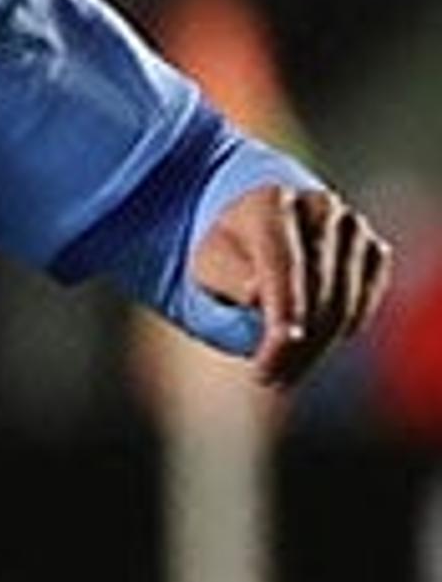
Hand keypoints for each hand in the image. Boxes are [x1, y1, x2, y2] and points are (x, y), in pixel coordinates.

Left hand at [190, 180, 391, 389]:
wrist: (262, 225)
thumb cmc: (228, 252)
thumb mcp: (207, 263)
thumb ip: (227, 276)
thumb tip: (256, 295)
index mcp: (270, 203)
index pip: (281, 264)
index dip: (282, 310)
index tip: (275, 351)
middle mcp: (319, 208)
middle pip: (317, 291)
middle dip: (292, 345)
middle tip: (266, 378)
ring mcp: (354, 229)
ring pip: (345, 304)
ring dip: (315, 349)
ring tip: (281, 374)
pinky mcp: (374, 251)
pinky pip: (363, 305)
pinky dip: (338, 334)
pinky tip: (309, 348)